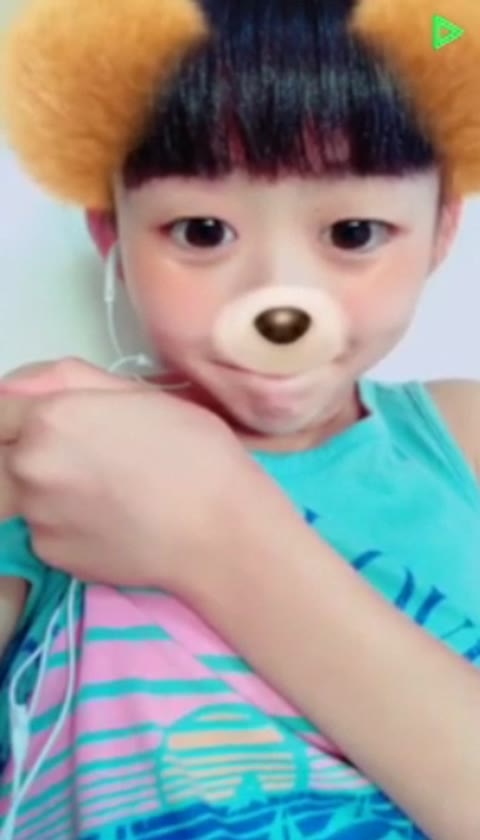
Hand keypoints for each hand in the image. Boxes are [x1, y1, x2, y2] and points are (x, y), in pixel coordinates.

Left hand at [0, 359, 268, 594]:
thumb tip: (20, 389)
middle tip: (84, 455)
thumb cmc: (194, 453)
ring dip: (46, 485)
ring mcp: (37, 517)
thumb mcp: (137, 393)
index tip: (50, 421)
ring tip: (103, 488)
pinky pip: (42, 528)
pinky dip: (65, 521)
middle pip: (2, 452)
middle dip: (28, 449)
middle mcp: (30, 469)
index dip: (25, 413)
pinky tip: (110, 518)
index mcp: (50, 419)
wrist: (220, 531)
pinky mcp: (51, 555)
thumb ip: (66, 378)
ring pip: (20, 491)